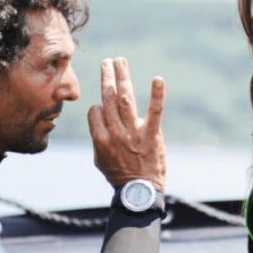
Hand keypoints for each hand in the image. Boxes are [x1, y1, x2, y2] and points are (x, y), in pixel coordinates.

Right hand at [87, 57, 166, 190]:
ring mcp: (133, 133)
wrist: (139, 192)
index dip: (98, 107)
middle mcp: (115, 133)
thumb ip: (98, 138)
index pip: (95, 111)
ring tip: (119, 61)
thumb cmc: (119, 176)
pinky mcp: (152, 134)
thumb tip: (98, 120)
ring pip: (124, 98)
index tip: (104, 107)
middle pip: (107, 98)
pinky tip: (157, 79)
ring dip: (121, 76)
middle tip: (107, 61)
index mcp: (100, 139)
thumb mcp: (100, 160)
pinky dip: (156, 94)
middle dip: (106, 77)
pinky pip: (154, 111)